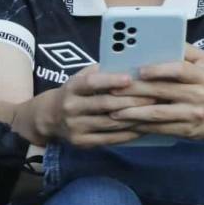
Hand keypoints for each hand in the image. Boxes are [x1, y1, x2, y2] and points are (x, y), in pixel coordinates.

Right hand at [39, 66, 155, 147]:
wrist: (48, 117)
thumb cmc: (76, 91)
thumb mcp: (82, 76)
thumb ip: (102, 70)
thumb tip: (133, 62)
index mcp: (72, 87)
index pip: (91, 83)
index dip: (110, 80)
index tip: (130, 78)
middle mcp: (71, 107)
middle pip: (104, 104)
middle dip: (132, 100)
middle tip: (155, 96)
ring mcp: (75, 127)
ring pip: (110, 123)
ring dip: (134, 117)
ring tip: (155, 111)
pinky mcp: (81, 142)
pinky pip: (109, 139)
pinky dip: (128, 134)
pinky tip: (144, 128)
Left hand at [109, 44, 203, 138]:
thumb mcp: (203, 64)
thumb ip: (185, 51)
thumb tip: (162, 40)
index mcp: (202, 75)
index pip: (180, 70)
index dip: (160, 70)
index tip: (140, 70)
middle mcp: (200, 94)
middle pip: (163, 91)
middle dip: (135, 90)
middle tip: (113, 89)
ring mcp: (194, 114)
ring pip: (158, 113)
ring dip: (133, 112)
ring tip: (113, 110)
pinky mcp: (187, 130)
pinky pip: (159, 128)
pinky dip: (140, 125)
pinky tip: (126, 122)